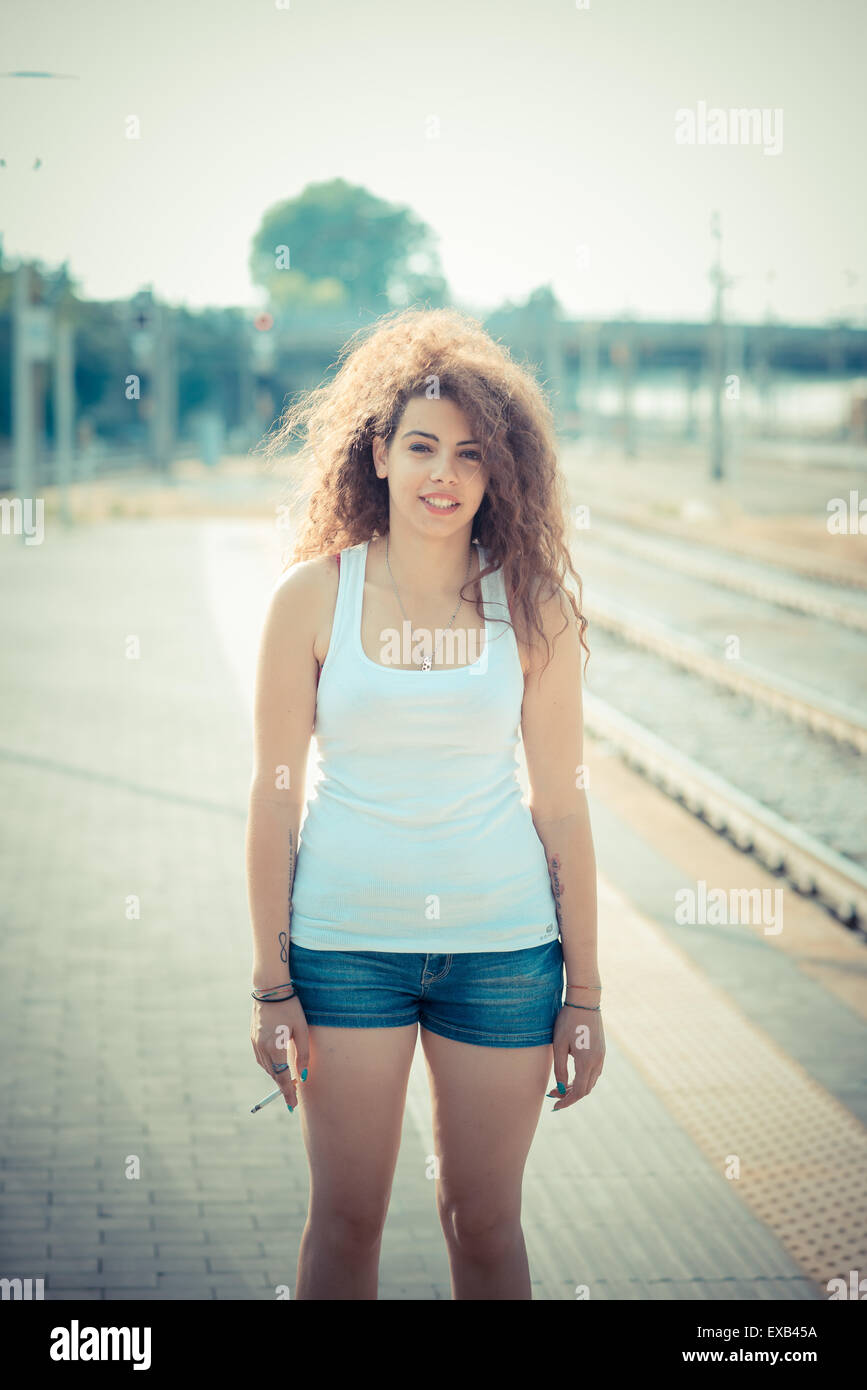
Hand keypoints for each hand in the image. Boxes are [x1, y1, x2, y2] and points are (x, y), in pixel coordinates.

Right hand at [250, 995, 309, 1110]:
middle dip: (283, 1086)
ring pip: (266, 1067)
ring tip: (288, 1081)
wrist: (270, 989)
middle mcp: (262, 1048)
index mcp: (275, 1048)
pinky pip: (260, 1058)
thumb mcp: (302, 1031)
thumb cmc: (291, 1008)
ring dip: (276, 1075)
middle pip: (273, 1074)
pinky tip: (277, 1065)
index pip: (282, 1078)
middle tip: (293, 1095)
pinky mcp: (252, 1037)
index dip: (288, 1093)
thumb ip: (303, 1055)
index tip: (292, 1106)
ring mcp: (255, 1043)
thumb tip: (303, 1076)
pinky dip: (269, 1065)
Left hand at [546, 1005, 604, 1109]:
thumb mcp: (559, 1046)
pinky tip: (572, 1075)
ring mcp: (601, 1056)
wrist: (584, 1002)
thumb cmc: (568, 1022)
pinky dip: (583, 1078)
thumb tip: (560, 1089)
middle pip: (586, 1089)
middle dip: (570, 1095)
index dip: (567, 1101)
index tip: (555, 1106)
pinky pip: (594, 1071)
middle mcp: (597, 1062)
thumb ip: (560, 1069)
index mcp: (587, 1062)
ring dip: (577, 1087)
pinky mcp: (601, 1050)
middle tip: (554, 1095)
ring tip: (561, 1087)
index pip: (579, 1091)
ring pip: (591, 1081)